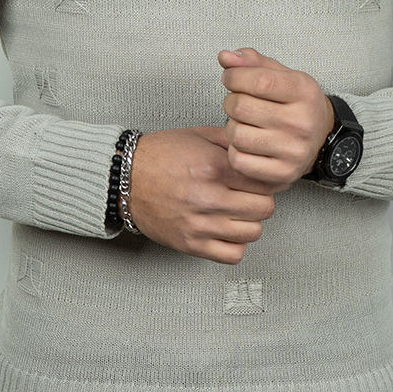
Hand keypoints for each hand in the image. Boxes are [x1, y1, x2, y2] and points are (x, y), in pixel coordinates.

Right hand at [128, 126, 276, 264]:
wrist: (125, 178)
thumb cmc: (159, 155)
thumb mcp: (199, 136)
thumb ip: (233, 142)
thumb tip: (262, 153)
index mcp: (213, 167)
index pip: (264, 182)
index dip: (267, 180)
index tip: (262, 180)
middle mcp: (208, 197)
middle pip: (264, 208)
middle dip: (261, 199)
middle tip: (250, 194)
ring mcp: (199, 224)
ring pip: (253, 232)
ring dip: (249, 222)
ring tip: (237, 212)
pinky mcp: (190, 244)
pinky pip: (232, 255)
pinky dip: (235, 244)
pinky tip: (227, 230)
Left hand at [219, 48, 335, 190]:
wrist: (322, 136)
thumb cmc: (297, 102)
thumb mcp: (281, 74)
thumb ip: (251, 62)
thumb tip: (225, 57)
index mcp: (303, 92)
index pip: (258, 81)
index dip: (234, 77)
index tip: (231, 78)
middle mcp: (302, 122)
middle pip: (241, 107)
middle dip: (231, 101)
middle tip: (238, 102)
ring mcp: (294, 150)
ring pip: (236, 135)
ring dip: (232, 126)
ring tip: (244, 122)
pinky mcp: (283, 173)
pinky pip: (239, 161)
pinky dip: (235, 151)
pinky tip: (247, 143)